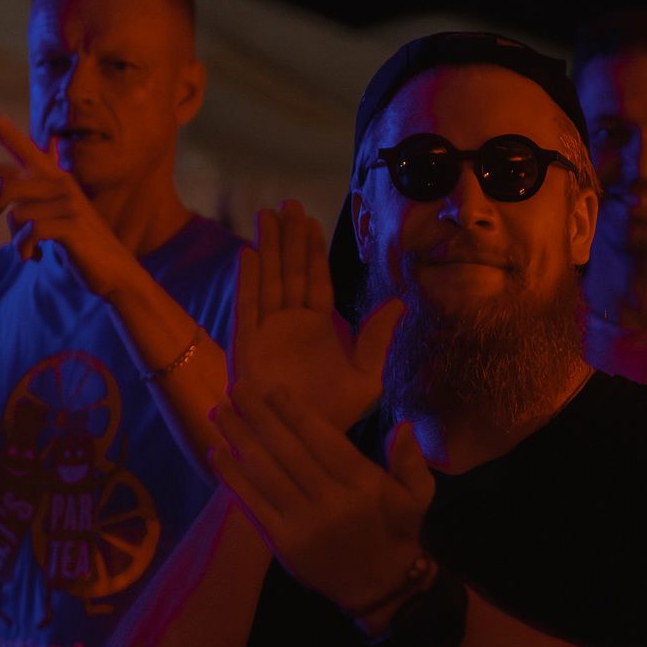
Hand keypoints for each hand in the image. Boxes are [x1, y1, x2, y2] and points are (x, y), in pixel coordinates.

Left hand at [0, 115, 136, 295]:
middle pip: (6, 187)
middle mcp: (63, 185)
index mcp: (57, 182)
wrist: (116, 272)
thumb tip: (6, 195)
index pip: (31, 153)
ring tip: (28, 251)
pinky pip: (30, 231)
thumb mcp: (57, 218)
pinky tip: (35, 257)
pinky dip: (24, 249)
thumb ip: (35, 202)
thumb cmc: (82, 247)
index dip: (11, 136)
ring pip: (16, 215)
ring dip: (14, 240)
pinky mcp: (72, 225)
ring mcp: (69, 204)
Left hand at [211, 385, 434, 612]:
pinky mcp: (284, 544)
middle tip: (236, 387)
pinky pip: (254, 505)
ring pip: (266, 474)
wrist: (380, 588)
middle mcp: (332, 502)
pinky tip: (218, 454)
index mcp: (363, 486)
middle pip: (288, 451)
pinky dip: (233, 479)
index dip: (296, 414)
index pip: (324, 442)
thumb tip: (403, 426)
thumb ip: (411, 461)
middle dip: (259, 416)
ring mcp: (305, 524)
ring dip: (238, 439)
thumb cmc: (396, 532)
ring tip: (218, 411)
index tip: (273, 390)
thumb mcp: (418, 497)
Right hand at [232, 203, 401, 432]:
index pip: (316, 278)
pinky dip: (247, 282)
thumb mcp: (367, 376)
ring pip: (269, 281)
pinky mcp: (248, 347)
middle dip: (288, 237)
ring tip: (266, 216)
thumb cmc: (334, 416)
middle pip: (290, 270)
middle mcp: (291, 323)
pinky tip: (248, 254)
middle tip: (287, 204)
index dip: (312, 249)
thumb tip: (399, 304)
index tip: (310, 220)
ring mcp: (268, 332)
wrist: (301, 442)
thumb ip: (377, 339)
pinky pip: (247, 308)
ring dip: (267, 249)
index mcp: (319, 327)